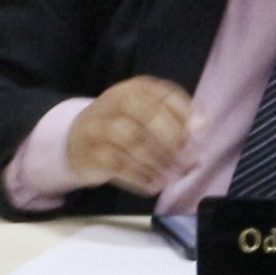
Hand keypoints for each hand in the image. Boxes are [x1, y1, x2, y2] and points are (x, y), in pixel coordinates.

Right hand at [67, 76, 197, 195]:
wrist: (75, 140)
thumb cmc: (122, 126)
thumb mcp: (145, 114)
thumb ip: (174, 118)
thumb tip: (200, 127)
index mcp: (135, 89)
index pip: (163, 93)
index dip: (184, 112)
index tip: (199, 131)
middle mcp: (116, 102)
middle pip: (146, 115)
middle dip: (172, 140)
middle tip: (188, 160)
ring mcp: (100, 126)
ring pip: (131, 141)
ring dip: (156, 162)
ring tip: (172, 177)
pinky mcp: (91, 151)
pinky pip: (117, 164)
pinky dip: (139, 177)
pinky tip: (153, 185)